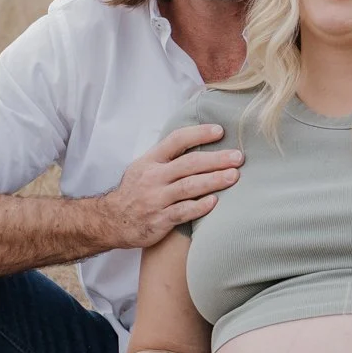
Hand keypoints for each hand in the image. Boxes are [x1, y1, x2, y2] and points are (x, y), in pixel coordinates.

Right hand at [98, 124, 243, 247]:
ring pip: (189, 187)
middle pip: (188, 164)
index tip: (220, 131)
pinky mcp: (159, 220)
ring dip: (214, 180)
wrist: (112, 221)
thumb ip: (167, 157)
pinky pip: (182, 212)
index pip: (176, 140)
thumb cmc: (136, 191)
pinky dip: (199, 207)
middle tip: (238, 157)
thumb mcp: (144, 167)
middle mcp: (154, 177)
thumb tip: (198, 141)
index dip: (199, 134)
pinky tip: (215, 202)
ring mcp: (156, 199)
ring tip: (234, 176)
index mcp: (151, 160)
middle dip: (216, 159)